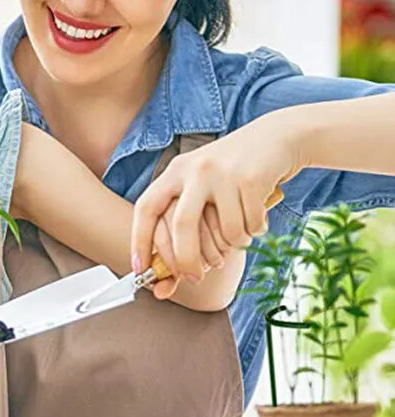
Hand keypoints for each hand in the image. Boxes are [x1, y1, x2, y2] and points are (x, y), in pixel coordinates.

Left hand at [131, 114, 299, 281]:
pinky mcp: (252, 179)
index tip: (138, 269)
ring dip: (236, 244)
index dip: (139, 240)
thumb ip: (186, 225)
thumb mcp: (202, 187)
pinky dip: (256, 230)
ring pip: (227, 233)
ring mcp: (223, 173)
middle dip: (186, 260)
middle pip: (182, 226)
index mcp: (176, 171)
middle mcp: (195, 170)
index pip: (147, 208)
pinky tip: (258, 214)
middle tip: (193, 279)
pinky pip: (251, 226)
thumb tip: (166, 280)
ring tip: (241, 231)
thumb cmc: (233, 174)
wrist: (277, 136)